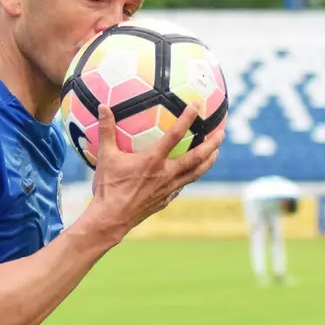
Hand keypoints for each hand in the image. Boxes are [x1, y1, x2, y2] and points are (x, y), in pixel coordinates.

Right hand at [81, 104, 221, 241]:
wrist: (111, 219)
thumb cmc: (108, 187)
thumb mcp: (105, 156)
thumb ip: (106, 130)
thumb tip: (102, 106)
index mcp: (153, 160)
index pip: (175, 135)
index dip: (187, 118)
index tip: (196, 106)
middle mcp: (166, 173)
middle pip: (196, 157)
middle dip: (211, 144)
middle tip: (222, 134)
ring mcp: (168, 188)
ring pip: (195, 173)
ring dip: (208, 162)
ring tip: (216, 153)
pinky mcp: (166, 199)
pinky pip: (182, 186)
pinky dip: (190, 177)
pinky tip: (191, 174)